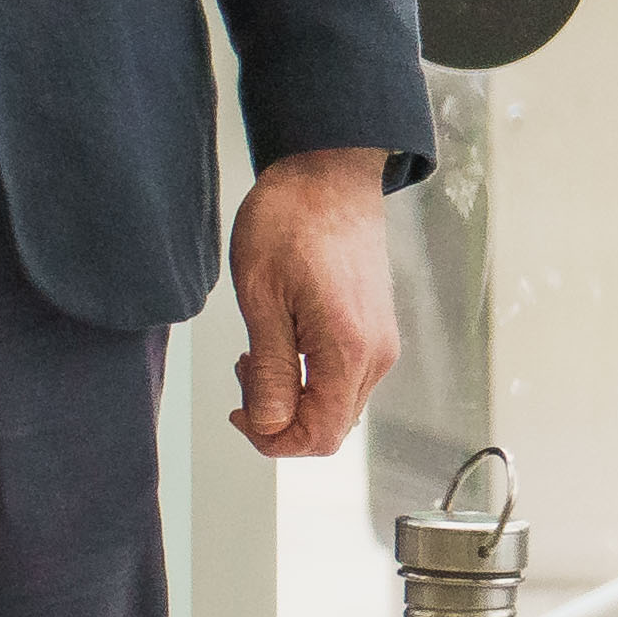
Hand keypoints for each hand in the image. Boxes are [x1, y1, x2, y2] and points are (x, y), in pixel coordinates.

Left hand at [228, 148, 399, 459]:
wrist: (326, 176)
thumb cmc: (288, 223)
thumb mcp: (259, 297)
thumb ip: (266, 369)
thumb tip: (266, 425)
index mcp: (348, 351)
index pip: (319, 436)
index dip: (272, 440)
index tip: (237, 412)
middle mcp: (376, 356)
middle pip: (331, 428)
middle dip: (279, 418)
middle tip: (241, 374)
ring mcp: (380, 345)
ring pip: (336, 405)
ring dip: (292, 397)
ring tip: (254, 353)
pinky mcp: (374, 332)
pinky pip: (342, 379)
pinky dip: (307, 377)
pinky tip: (279, 342)